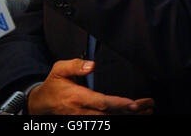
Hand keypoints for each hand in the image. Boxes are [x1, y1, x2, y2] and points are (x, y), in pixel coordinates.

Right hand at [28, 58, 153, 114]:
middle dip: (132, 112)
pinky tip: (132, 117)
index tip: (134, 104)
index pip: (102, 102)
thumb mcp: (59, 69)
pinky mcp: (86, 124)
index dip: (119, 104)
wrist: (42, 105)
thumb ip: (75, 65)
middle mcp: (83, 112)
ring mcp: (85, 121)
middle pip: (111, 115)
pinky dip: (120, 120)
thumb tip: (91, 65)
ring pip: (110, 122)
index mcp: (78, 97)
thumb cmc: (54, 86)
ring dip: (130, 118)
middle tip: (149, 106)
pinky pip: (105, 125)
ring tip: (147, 111)